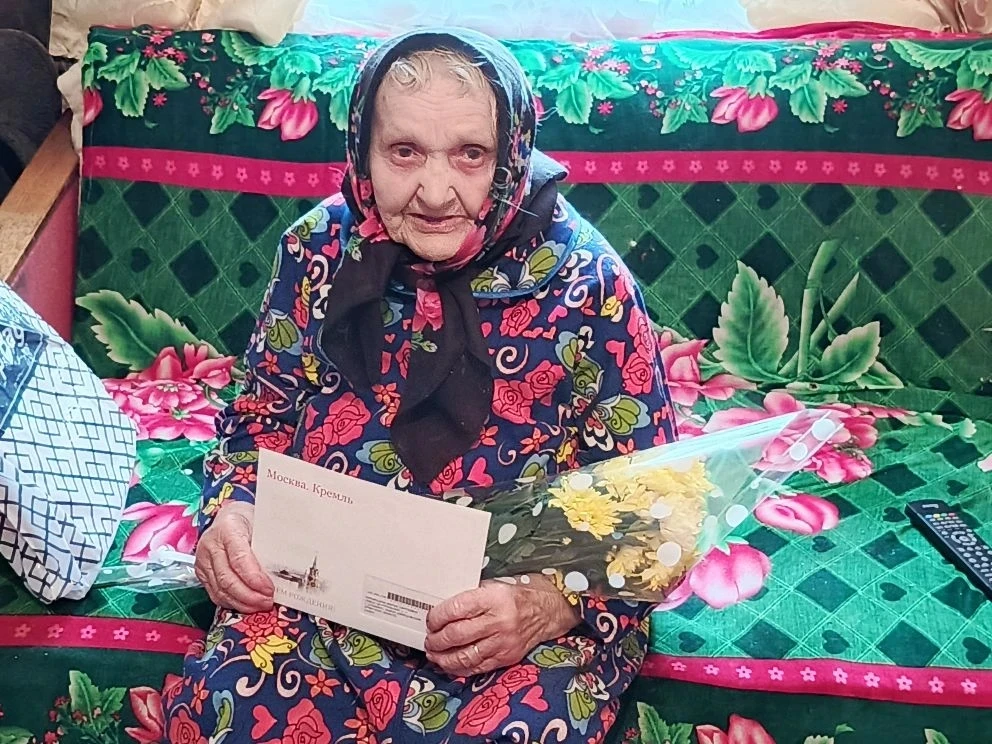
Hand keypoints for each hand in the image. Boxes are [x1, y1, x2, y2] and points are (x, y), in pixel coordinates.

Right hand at [194, 502, 273, 612]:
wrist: (229, 516)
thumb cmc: (249, 520)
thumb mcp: (262, 525)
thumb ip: (268, 546)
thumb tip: (283, 572)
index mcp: (228, 528)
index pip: (239, 559)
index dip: (255, 578)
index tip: (270, 589)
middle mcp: (210, 544)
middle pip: (228, 579)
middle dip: (250, 596)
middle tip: (267, 601)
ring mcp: (202, 559)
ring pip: (220, 590)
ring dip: (242, 602)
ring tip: (260, 606)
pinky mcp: (201, 572)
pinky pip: (215, 593)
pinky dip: (232, 602)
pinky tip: (246, 605)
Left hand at [424, 578, 579, 676]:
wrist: (548, 610)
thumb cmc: (517, 596)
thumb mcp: (494, 586)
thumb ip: (470, 597)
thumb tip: (442, 611)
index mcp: (494, 598)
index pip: (456, 609)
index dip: (437, 617)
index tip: (430, 620)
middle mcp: (499, 621)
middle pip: (457, 635)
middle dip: (437, 640)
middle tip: (429, 640)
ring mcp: (504, 642)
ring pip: (465, 655)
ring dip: (444, 657)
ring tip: (435, 654)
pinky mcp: (507, 657)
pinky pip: (478, 667)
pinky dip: (460, 668)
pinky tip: (450, 664)